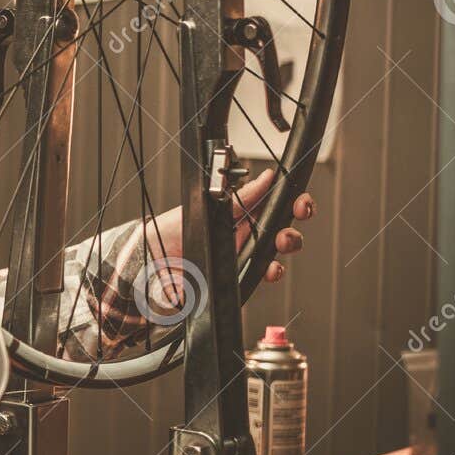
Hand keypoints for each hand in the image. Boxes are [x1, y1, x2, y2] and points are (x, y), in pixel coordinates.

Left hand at [151, 167, 315, 282]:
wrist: (154, 258)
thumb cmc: (176, 229)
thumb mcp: (210, 206)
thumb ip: (241, 196)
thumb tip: (268, 177)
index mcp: (242, 214)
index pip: (276, 207)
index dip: (294, 203)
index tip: (300, 201)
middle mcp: (247, 236)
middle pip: (285, 230)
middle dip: (297, 222)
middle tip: (297, 218)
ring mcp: (244, 257)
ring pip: (279, 253)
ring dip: (289, 244)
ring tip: (282, 241)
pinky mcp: (238, 277)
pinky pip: (262, 275)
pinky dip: (272, 271)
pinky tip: (269, 268)